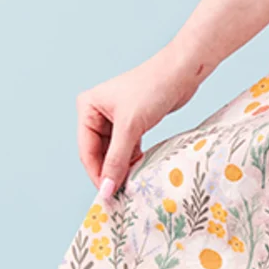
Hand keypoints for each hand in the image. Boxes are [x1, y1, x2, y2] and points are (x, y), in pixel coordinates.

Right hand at [76, 44, 209, 201]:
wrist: (182, 72)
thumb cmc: (152, 89)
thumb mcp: (130, 127)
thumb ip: (117, 159)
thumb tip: (107, 189)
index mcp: (87, 107)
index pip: (86, 149)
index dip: (96, 173)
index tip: (107, 196)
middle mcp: (97, 112)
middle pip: (99, 152)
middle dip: (109, 172)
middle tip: (119, 195)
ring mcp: (115, 117)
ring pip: (114, 151)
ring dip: (121, 167)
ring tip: (130, 186)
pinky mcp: (133, 122)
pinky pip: (127, 147)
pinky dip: (132, 159)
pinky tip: (138, 171)